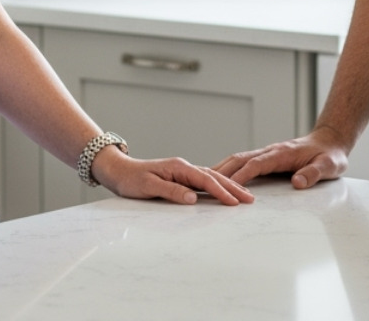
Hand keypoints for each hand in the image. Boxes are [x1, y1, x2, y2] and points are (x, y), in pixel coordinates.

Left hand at [90, 147, 254, 205]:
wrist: (118, 170)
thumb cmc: (131, 179)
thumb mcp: (149, 186)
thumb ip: (171, 191)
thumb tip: (193, 199)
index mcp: (179, 167)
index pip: (205, 179)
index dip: (221, 191)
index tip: (235, 202)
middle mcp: (183, 167)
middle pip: (213, 177)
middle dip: (233, 188)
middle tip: (250, 199)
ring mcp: (183, 171)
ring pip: (210, 178)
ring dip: (228, 186)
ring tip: (243, 195)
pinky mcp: (180, 177)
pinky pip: (203, 181)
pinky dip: (216, 186)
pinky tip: (224, 191)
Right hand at [212, 127, 349, 188]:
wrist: (331, 142)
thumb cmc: (331, 156)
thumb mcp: (329, 166)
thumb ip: (313, 173)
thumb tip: (297, 183)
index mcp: (282, 153)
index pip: (256, 164)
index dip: (241, 175)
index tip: (225, 184)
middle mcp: (271, 151)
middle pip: (240, 159)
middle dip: (222, 171)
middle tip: (203, 184)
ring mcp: (268, 153)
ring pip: (238, 159)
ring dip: (222, 169)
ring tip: (203, 181)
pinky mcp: (267, 158)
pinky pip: (244, 162)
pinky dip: (229, 168)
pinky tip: (220, 177)